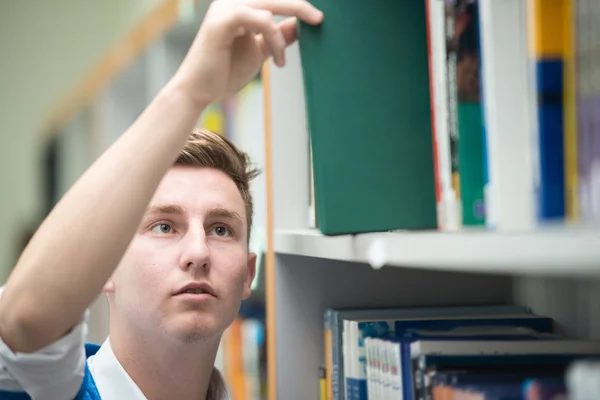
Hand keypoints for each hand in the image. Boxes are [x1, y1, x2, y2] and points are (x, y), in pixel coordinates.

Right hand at [172, 0, 323, 106]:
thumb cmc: (225, 71)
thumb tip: (300, 24)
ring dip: (281, 37)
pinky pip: (259, 19)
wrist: (199, 91)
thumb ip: (277, 35)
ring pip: (269, 6)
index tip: (317, 16)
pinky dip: (273, 38)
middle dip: (300, 6)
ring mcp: (225, 8)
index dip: (296, 4)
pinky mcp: (221, 21)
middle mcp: (231, 1)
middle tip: (320, 20)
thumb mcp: (260, 51)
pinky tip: (277, 60)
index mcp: (240, 5)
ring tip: (281, 62)